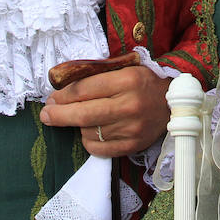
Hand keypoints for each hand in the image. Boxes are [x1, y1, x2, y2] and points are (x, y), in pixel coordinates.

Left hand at [40, 63, 169, 156]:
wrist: (173, 105)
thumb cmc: (143, 83)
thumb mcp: (124, 70)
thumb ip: (96, 76)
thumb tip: (61, 90)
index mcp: (127, 80)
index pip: (85, 89)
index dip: (63, 95)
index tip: (51, 99)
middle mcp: (130, 105)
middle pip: (83, 114)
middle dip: (58, 115)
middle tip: (46, 115)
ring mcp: (132, 128)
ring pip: (89, 132)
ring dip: (78, 126)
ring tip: (82, 118)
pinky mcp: (132, 145)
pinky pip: (98, 149)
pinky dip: (89, 141)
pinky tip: (91, 132)